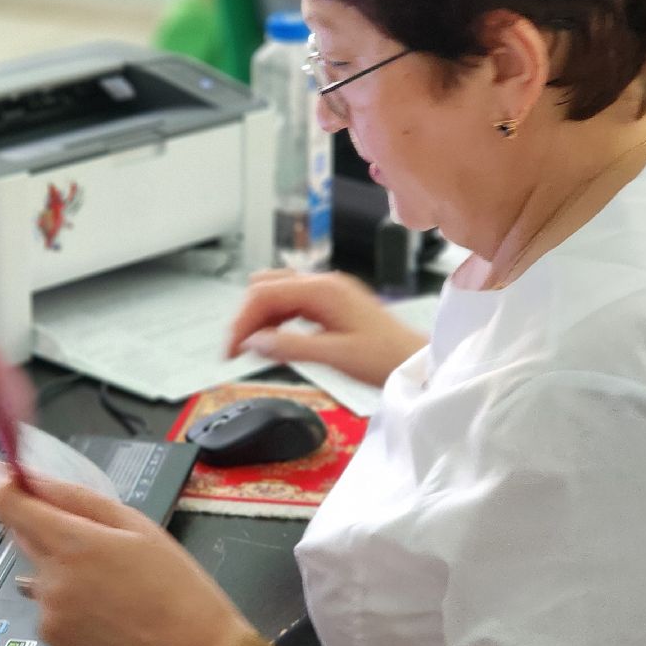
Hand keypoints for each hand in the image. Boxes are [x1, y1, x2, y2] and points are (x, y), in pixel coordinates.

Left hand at [0, 471, 250, 645]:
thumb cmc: (173, 582)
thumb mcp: (135, 524)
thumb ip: (78, 498)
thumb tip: (35, 478)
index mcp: (72, 543)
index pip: (9, 504)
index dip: (2, 483)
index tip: (8, 471)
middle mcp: (51, 578)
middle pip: (20, 533)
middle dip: (44, 521)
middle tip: (91, 530)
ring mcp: (48, 610)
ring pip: (37, 567)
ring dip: (58, 559)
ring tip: (108, 575)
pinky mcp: (53, 635)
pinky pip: (46, 599)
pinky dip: (64, 592)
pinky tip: (102, 599)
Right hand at [226, 270, 426, 386]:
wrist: (414, 361)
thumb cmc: (385, 357)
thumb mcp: (334, 355)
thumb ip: (290, 347)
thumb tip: (255, 342)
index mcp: (323, 290)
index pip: (264, 293)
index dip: (241, 321)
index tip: (230, 348)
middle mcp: (324, 284)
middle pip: (266, 287)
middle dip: (247, 316)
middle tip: (237, 349)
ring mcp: (328, 292)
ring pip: (277, 294)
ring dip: (260, 318)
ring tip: (252, 347)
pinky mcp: (332, 304)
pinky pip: (292, 304)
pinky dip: (276, 320)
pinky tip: (274, 340)